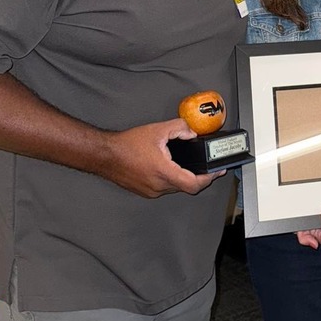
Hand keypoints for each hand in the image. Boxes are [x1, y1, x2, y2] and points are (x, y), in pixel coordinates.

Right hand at [101, 118, 219, 197]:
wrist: (104, 155)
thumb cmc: (126, 145)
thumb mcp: (157, 130)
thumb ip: (179, 128)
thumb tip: (191, 133)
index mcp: (164, 172)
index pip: (194, 184)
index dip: (208, 178)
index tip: (216, 171)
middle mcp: (158, 186)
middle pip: (186, 186)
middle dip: (198, 175)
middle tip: (206, 166)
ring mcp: (151, 191)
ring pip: (175, 187)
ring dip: (183, 177)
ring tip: (188, 164)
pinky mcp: (145, 191)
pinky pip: (164, 188)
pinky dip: (171, 179)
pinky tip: (170, 167)